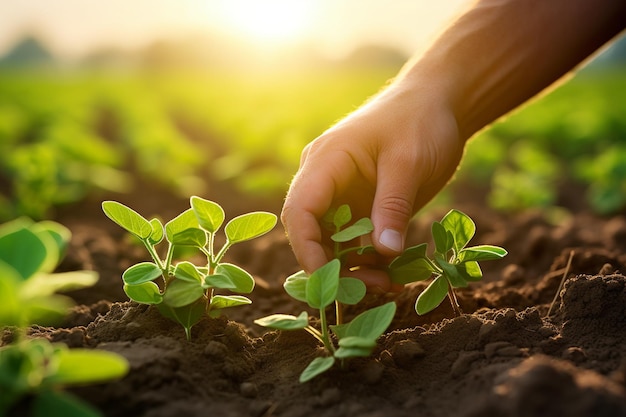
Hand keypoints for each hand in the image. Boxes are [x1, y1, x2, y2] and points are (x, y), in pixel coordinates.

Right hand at [282, 79, 464, 291]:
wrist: (438, 103)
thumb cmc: (420, 121)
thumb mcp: (409, 163)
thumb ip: (393, 208)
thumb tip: (383, 254)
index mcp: (326, 161)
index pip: (299, 209)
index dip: (306, 248)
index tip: (328, 279)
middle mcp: (326, 180)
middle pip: (311, 231)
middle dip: (332, 265)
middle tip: (370, 286)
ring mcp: (343, 194)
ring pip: (332, 241)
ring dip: (353, 267)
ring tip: (387, 283)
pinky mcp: (361, 205)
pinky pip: (355, 240)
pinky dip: (369, 259)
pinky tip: (392, 273)